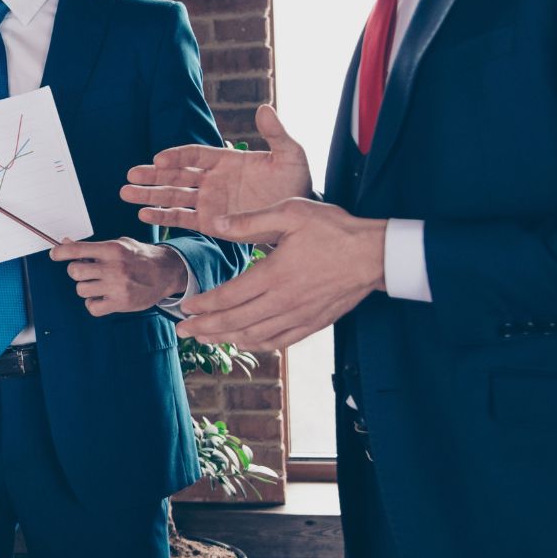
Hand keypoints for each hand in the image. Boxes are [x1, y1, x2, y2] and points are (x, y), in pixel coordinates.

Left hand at [48, 238, 190, 315]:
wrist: (166, 272)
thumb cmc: (139, 256)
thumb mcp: (119, 244)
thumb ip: (93, 247)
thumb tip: (65, 243)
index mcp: (113, 249)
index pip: (77, 250)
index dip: (60, 252)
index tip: (54, 254)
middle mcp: (114, 268)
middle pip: (75, 272)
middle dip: (76, 271)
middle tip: (85, 270)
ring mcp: (117, 287)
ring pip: (81, 289)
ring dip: (86, 287)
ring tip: (99, 283)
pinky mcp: (121, 304)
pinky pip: (92, 307)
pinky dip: (93, 303)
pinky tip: (103, 296)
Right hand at [121, 104, 312, 229]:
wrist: (299, 219)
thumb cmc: (296, 185)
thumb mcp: (291, 156)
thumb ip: (276, 134)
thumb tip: (265, 108)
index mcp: (227, 161)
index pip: (195, 155)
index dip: (177, 156)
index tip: (159, 158)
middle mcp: (213, 180)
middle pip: (177, 174)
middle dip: (153, 175)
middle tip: (130, 174)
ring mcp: (210, 202)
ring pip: (174, 196)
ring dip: (150, 195)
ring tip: (126, 193)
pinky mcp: (211, 223)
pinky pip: (182, 219)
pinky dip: (163, 217)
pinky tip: (144, 214)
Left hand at [174, 198, 386, 349]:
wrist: (374, 255)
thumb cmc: (334, 229)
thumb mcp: (291, 213)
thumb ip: (251, 220)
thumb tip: (217, 224)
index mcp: (274, 275)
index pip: (229, 297)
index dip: (204, 304)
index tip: (185, 306)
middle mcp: (283, 301)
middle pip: (235, 322)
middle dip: (205, 328)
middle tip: (182, 331)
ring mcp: (299, 316)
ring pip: (255, 335)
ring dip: (226, 339)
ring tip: (205, 340)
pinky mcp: (313, 323)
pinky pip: (279, 341)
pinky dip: (257, 345)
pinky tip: (245, 343)